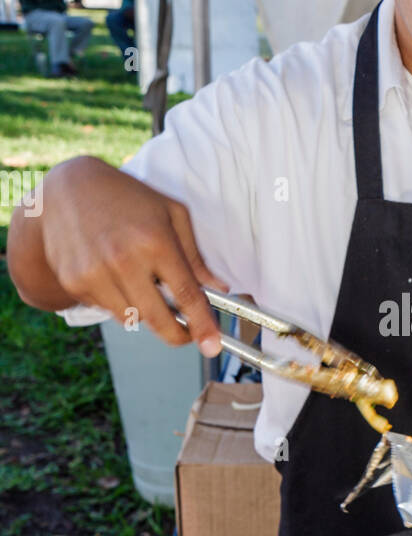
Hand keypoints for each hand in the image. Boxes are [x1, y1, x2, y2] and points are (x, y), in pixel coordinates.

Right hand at [39, 157, 228, 354]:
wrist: (68, 189)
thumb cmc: (128, 198)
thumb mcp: (172, 214)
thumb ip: (196, 255)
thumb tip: (219, 288)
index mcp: (155, 241)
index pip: (186, 295)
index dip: (202, 326)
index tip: (212, 346)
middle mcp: (124, 260)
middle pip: (159, 319)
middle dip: (178, 334)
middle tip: (187, 334)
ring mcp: (95, 274)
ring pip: (132, 319)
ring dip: (145, 312)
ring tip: (143, 283)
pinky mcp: (75, 282)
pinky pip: (107, 309)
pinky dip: (119, 302)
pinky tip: (114, 275)